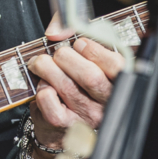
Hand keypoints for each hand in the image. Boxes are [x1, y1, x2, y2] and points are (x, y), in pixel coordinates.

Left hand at [25, 13, 124, 145]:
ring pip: (66, 85)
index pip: (116, 66)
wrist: (64, 126)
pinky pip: (48, 99)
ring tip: (41, 63)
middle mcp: (105, 104)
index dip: (95, 50)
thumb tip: (56, 32)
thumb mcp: (86, 58)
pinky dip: (40, 87)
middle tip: (58, 54)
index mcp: (117, 85)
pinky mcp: (63, 124)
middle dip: (66, 56)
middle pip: (90, 76)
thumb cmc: (77, 84)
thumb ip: (73, 33)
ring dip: (46, 67)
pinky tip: (43, 86)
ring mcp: (85, 116)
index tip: (80, 44)